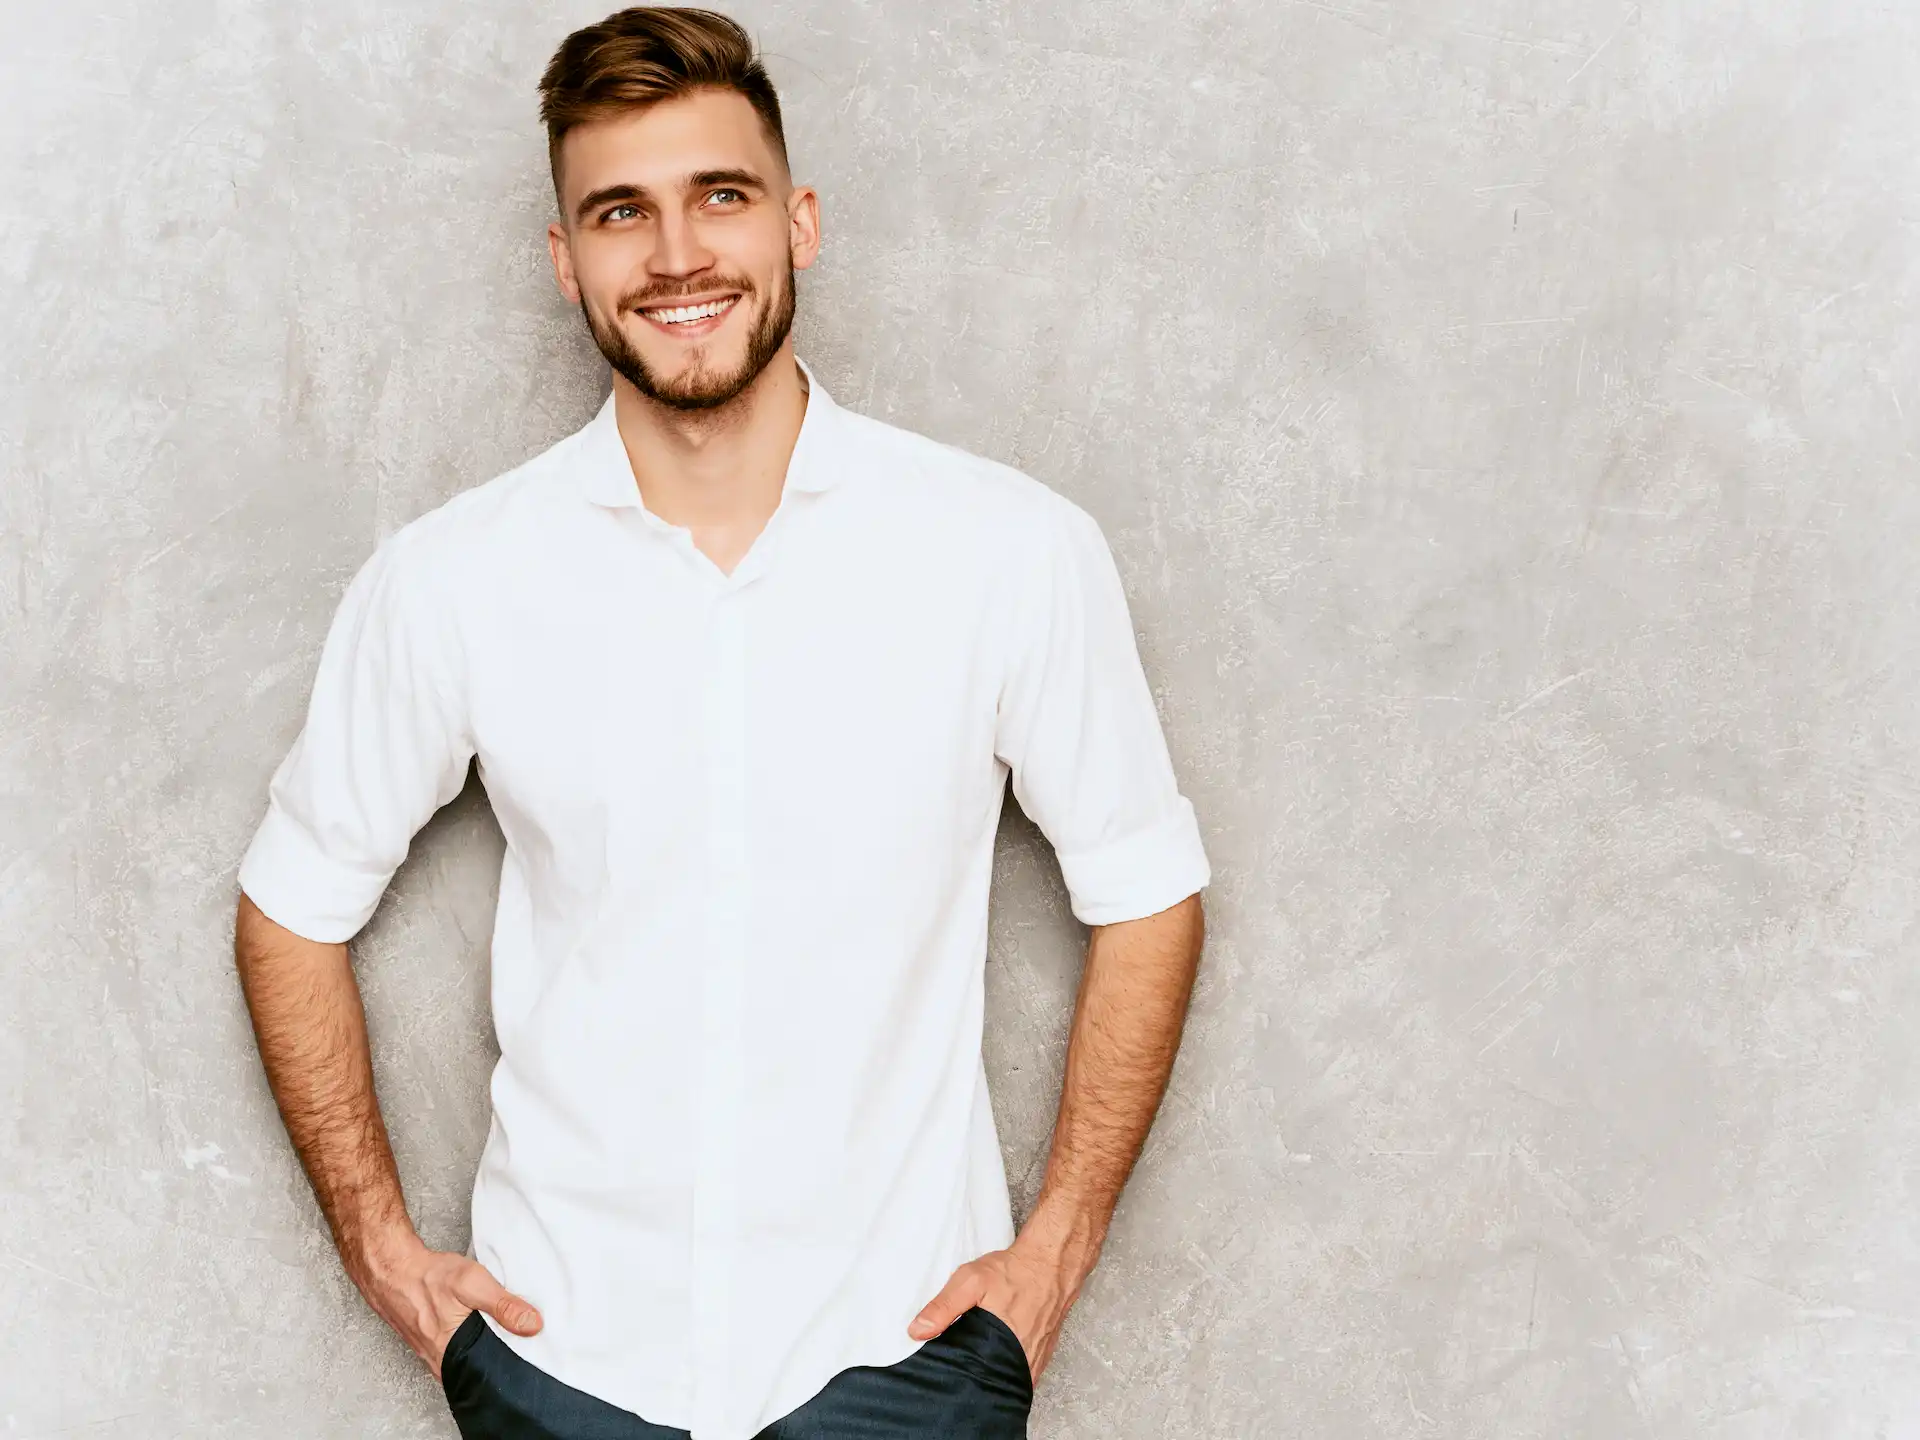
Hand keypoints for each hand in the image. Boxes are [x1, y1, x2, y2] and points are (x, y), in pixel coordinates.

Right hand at [356, 1237, 543, 1381]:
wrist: (393, 1269)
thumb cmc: (427, 1278)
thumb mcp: (473, 1284)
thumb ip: (504, 1307)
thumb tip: (532, 1325)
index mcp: (452, 1356)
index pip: (492, 1374)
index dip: (514, 1361)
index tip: (532, 1347)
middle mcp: (441, 1363)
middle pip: (482, 1367)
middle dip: (502, 1353)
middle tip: (516, 1333)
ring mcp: (433, 1355)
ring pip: (470, 1358)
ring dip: (486, 1345)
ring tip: (498, 1326)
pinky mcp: (431, 1345)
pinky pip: (459, 1350)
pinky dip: (472, 1339)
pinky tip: (478, 1324)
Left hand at [906, 1237, 1088, 1386]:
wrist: (1052, 1260)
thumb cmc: (1014, 1271)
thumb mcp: (970, 1281)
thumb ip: (944, 1306)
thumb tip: (917, 1331)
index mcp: (1002, 1350)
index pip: (976, 1382)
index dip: (959, 1380)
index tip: (945, 1376)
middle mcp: (1023, 1361)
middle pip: (993, 1383)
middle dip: (976, 1380)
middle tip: (959, 1371)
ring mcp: (1037, 1359)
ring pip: (1010, 1378)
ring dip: (994, 1375)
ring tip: (976, 1366)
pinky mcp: (1045, 1351)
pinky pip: (1025, 1370)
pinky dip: (1010, 1367)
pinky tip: (998, 1357)